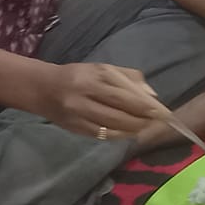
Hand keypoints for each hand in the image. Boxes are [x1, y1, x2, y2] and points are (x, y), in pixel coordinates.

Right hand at [42, 62, 168, 139]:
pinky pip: (102, 135)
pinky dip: (118, 136)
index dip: (144, 106)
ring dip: (132, 129)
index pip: (124, 95)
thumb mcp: (102, 69)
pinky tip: (128, 133)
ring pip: (112, 127)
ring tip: (144, 127)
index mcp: (94, 77)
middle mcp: (85, 96)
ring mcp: (78, 114)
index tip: (161, 111)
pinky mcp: (75, 129)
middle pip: (120, 113)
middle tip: (157, 122)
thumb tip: (151, 95)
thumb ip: (128, 78)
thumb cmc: (78, 76)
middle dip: (142, 119)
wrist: (43, 89)